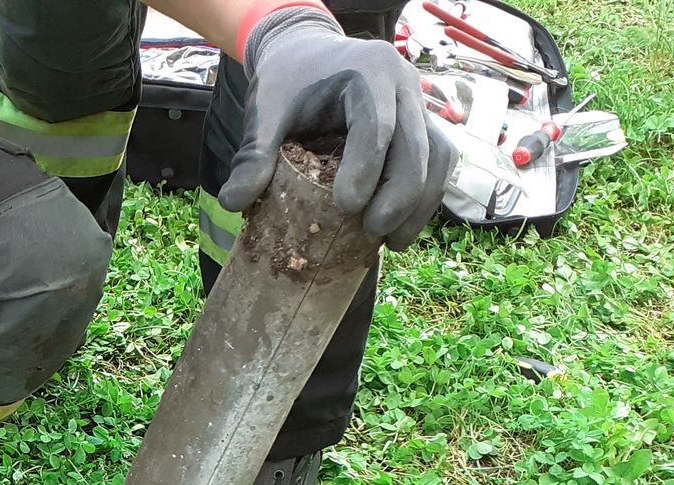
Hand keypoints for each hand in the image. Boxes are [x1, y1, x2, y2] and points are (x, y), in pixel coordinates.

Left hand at [221, 8, 454, 249]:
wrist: (308, 52)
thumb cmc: (288, 80)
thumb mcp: (265, 110)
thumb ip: (253, 154)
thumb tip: (233, 203)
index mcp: (368, 72)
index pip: (376, 125)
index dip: (366, 169)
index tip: (346, 208)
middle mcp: (404, 85)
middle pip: (419, 146)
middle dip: (400, 197)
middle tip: (372, 233)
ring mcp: (418, 105)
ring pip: (440, 157)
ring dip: (420, 204)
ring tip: (393, 243)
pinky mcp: (422, 125)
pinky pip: (437, 163)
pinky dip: (422, 198)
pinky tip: (398, 229)